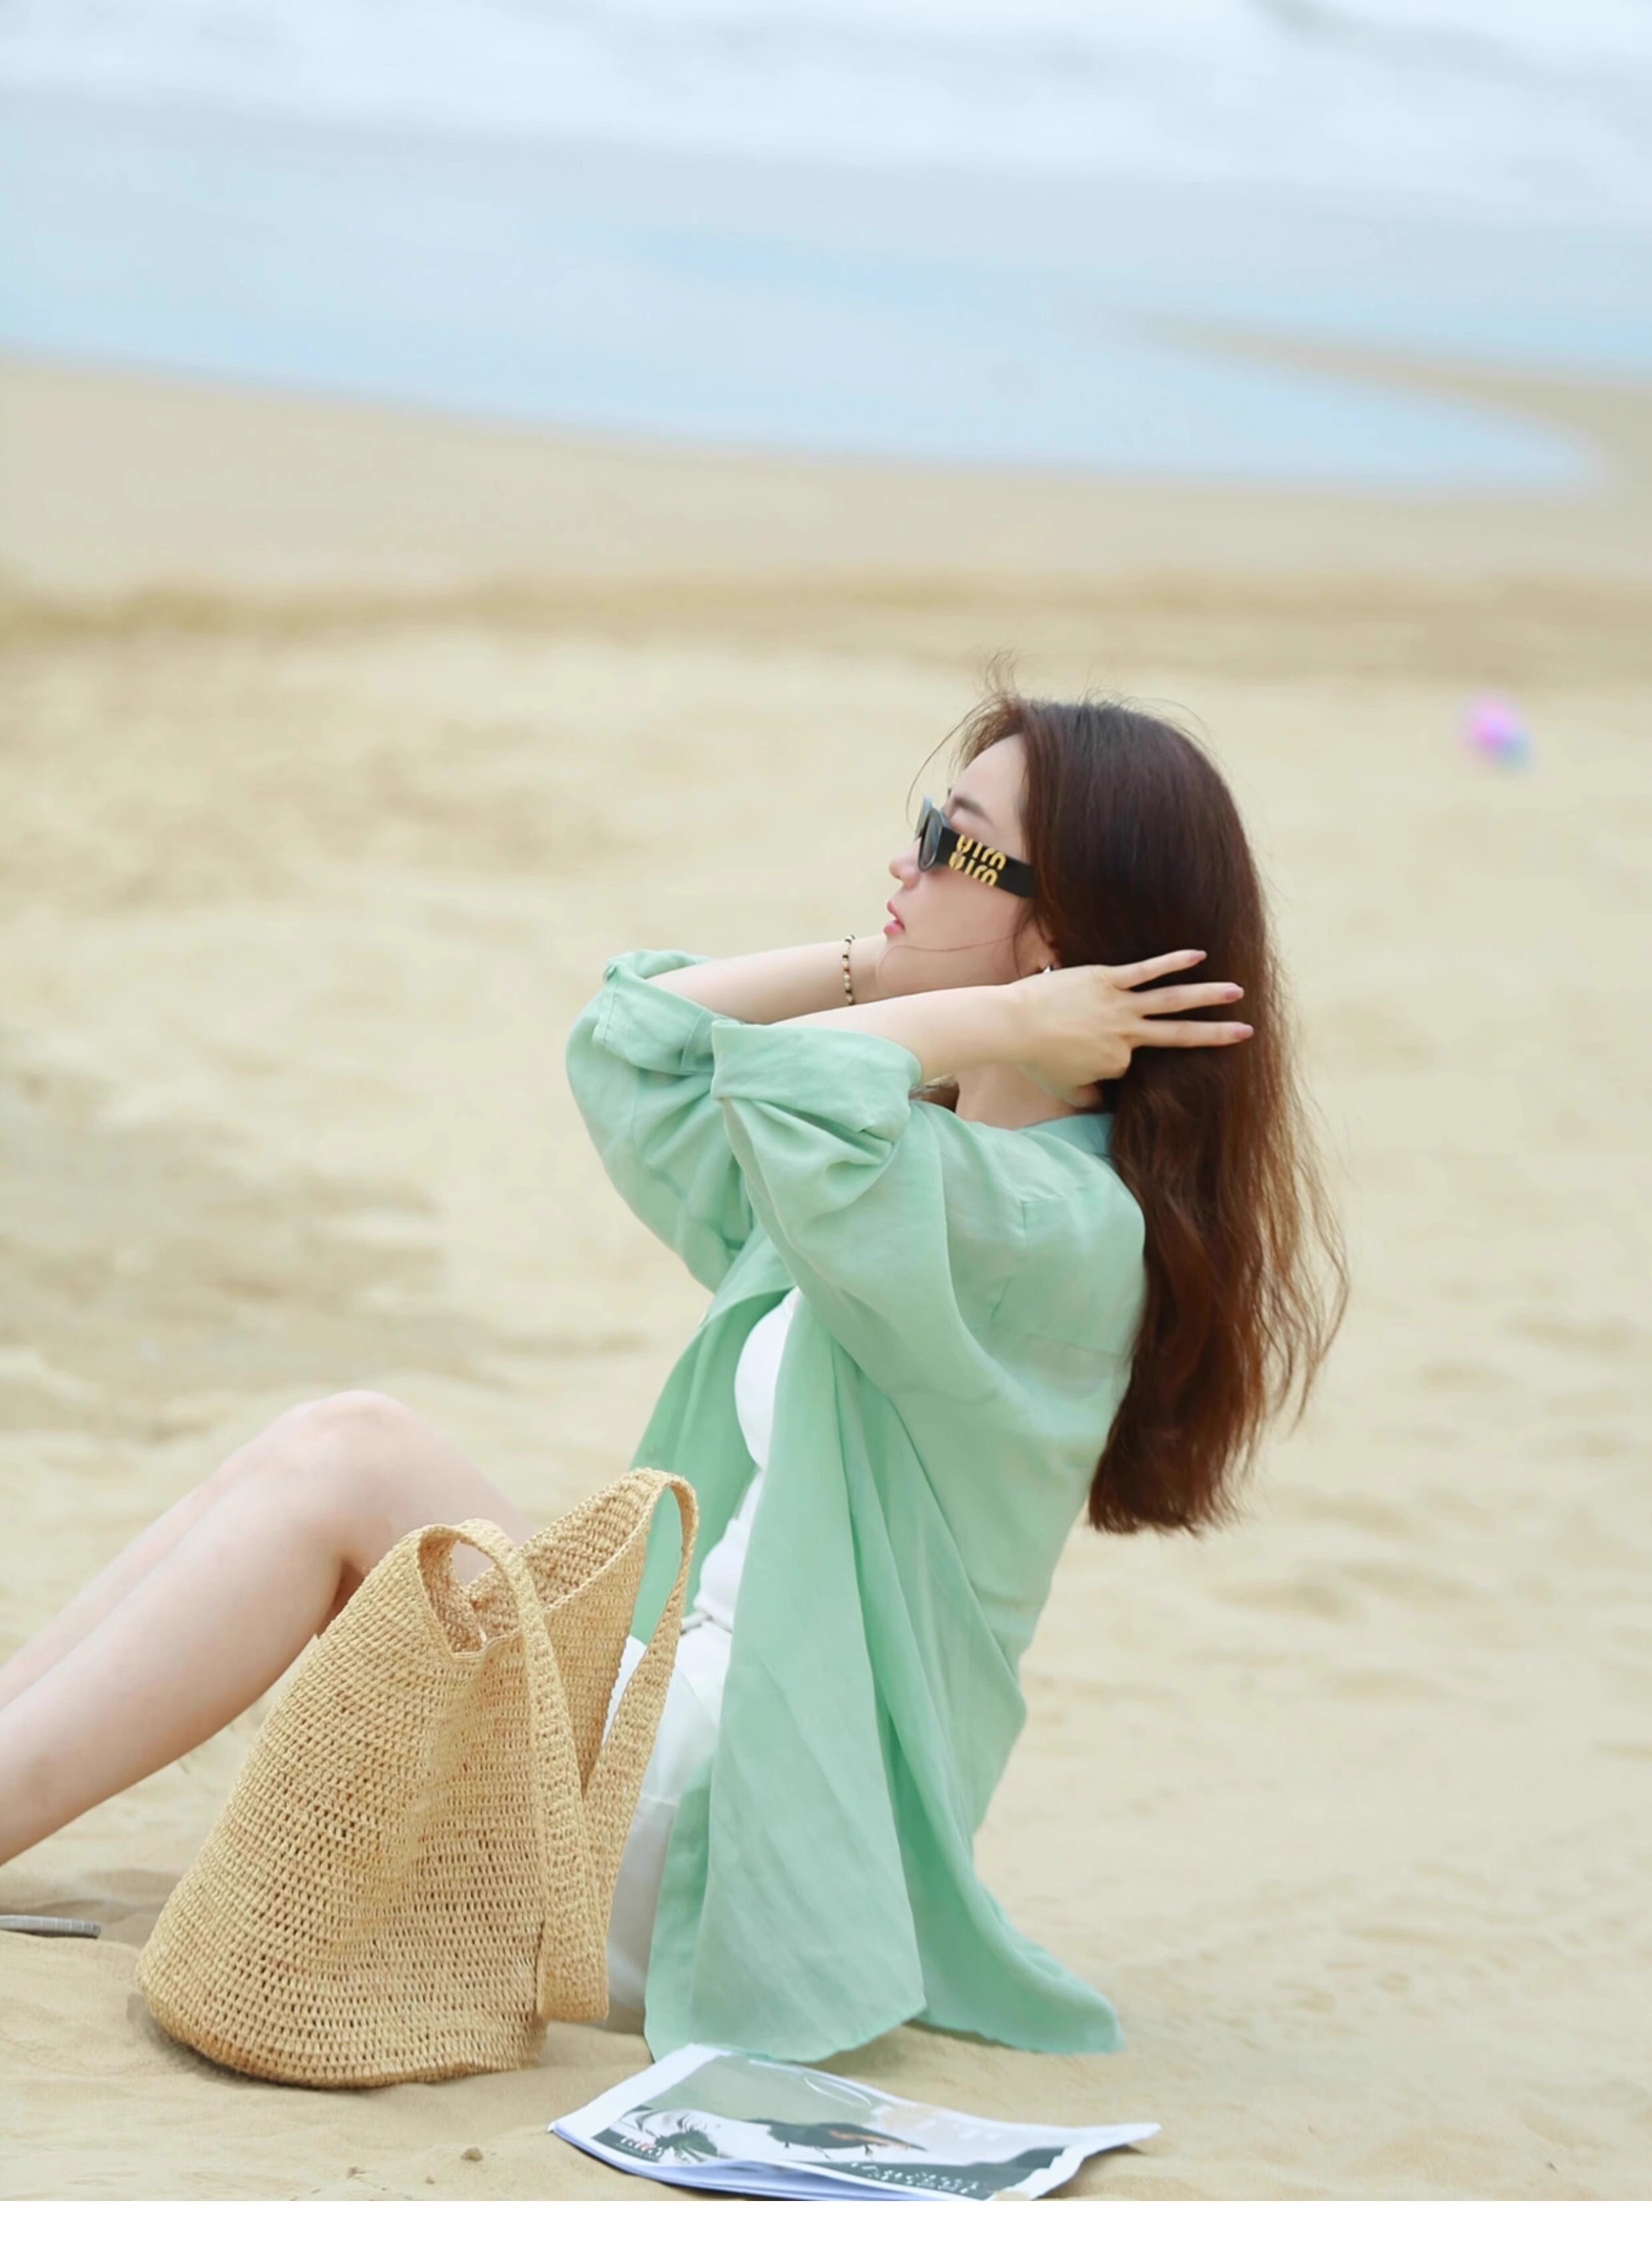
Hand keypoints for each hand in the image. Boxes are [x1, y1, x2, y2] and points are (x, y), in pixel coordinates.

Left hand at [1008, 950, 1251, 1102]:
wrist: (1013, 1025)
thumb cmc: (1034, 1059)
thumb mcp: (1064, 1091)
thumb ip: (1089, 1098)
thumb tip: (1103, 1103)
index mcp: (1118, 1063)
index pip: (1131, 1061)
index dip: (1111, 1058)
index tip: (1080, 1051)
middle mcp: (1127, 1034)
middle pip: (1179, 1034)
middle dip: (1216, 1034)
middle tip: (1247, 1031)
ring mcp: (1120, 1004)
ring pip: (1171, 999)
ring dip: (1206, 995)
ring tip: (1236, 992)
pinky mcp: (1108, 978)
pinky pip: (1145, 969)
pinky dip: (1172, 961)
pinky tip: (1198, 954)